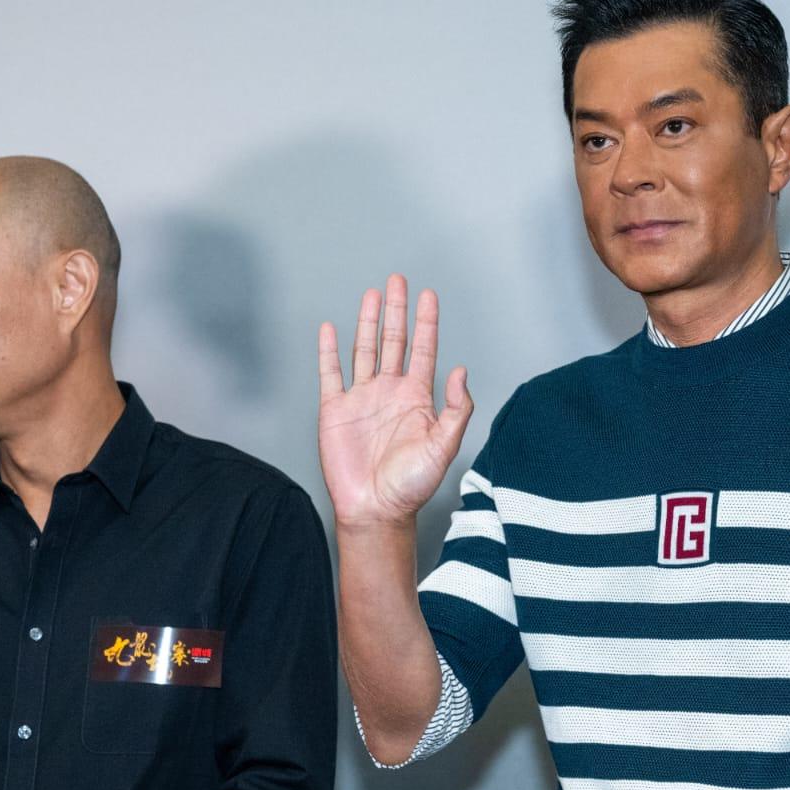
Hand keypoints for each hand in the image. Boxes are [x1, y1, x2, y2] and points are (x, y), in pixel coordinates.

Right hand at [317, 274, 472, 526]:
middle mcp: (390, 392)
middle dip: (397, 310)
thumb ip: (456, 409)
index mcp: (417, 398)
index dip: (426, 322)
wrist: (376, 509)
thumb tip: (460, 371)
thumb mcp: (444, 446)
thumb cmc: (412, 485)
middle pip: (393, 340)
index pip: (423, 350)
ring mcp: (362, 398)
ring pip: (364, 349)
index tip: (429, 295)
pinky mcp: (335, 410)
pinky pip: (330, 373)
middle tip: (398, 280)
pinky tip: (330, 328)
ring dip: (368, 321)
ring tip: (372, 294)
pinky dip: (328, 350)